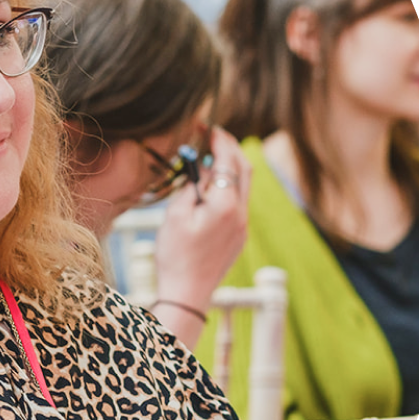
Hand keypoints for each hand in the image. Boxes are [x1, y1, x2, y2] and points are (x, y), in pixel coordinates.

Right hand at [154, 126, 251, 311]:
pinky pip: (238, 202)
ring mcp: (243, 225)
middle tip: (210, 136)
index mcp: (225, 205)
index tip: (205, 126)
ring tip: (207, 160)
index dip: (217, 139)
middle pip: (244, 168)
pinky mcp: (239, 236)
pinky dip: (227, 187)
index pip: (227, 160)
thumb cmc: (175, 255)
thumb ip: (190, 186)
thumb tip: (200, 168)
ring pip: (243, 185)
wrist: (187, 293)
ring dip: (229, 167)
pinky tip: (208, 189)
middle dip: (229, 148)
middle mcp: (241, 213)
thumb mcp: (174, 215)